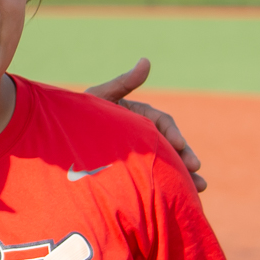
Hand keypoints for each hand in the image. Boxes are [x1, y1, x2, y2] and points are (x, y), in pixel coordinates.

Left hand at [85, 58, 206, 192]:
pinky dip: (169, 186)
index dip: (173, 133)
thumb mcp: (100, 97)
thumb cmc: (77, 117)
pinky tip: (181, 198)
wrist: (59, 141)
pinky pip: (154, 179)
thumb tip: (146, 60)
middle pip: (170, 145)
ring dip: (185, 175)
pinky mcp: (134, 172)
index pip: (162, 122)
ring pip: (167, 164)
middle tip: (196, 169)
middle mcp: (143, 134)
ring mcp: (139, 154)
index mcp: (138, 115)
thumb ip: (123, 83)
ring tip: (200, 187)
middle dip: (185, 157)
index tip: (179, 145)